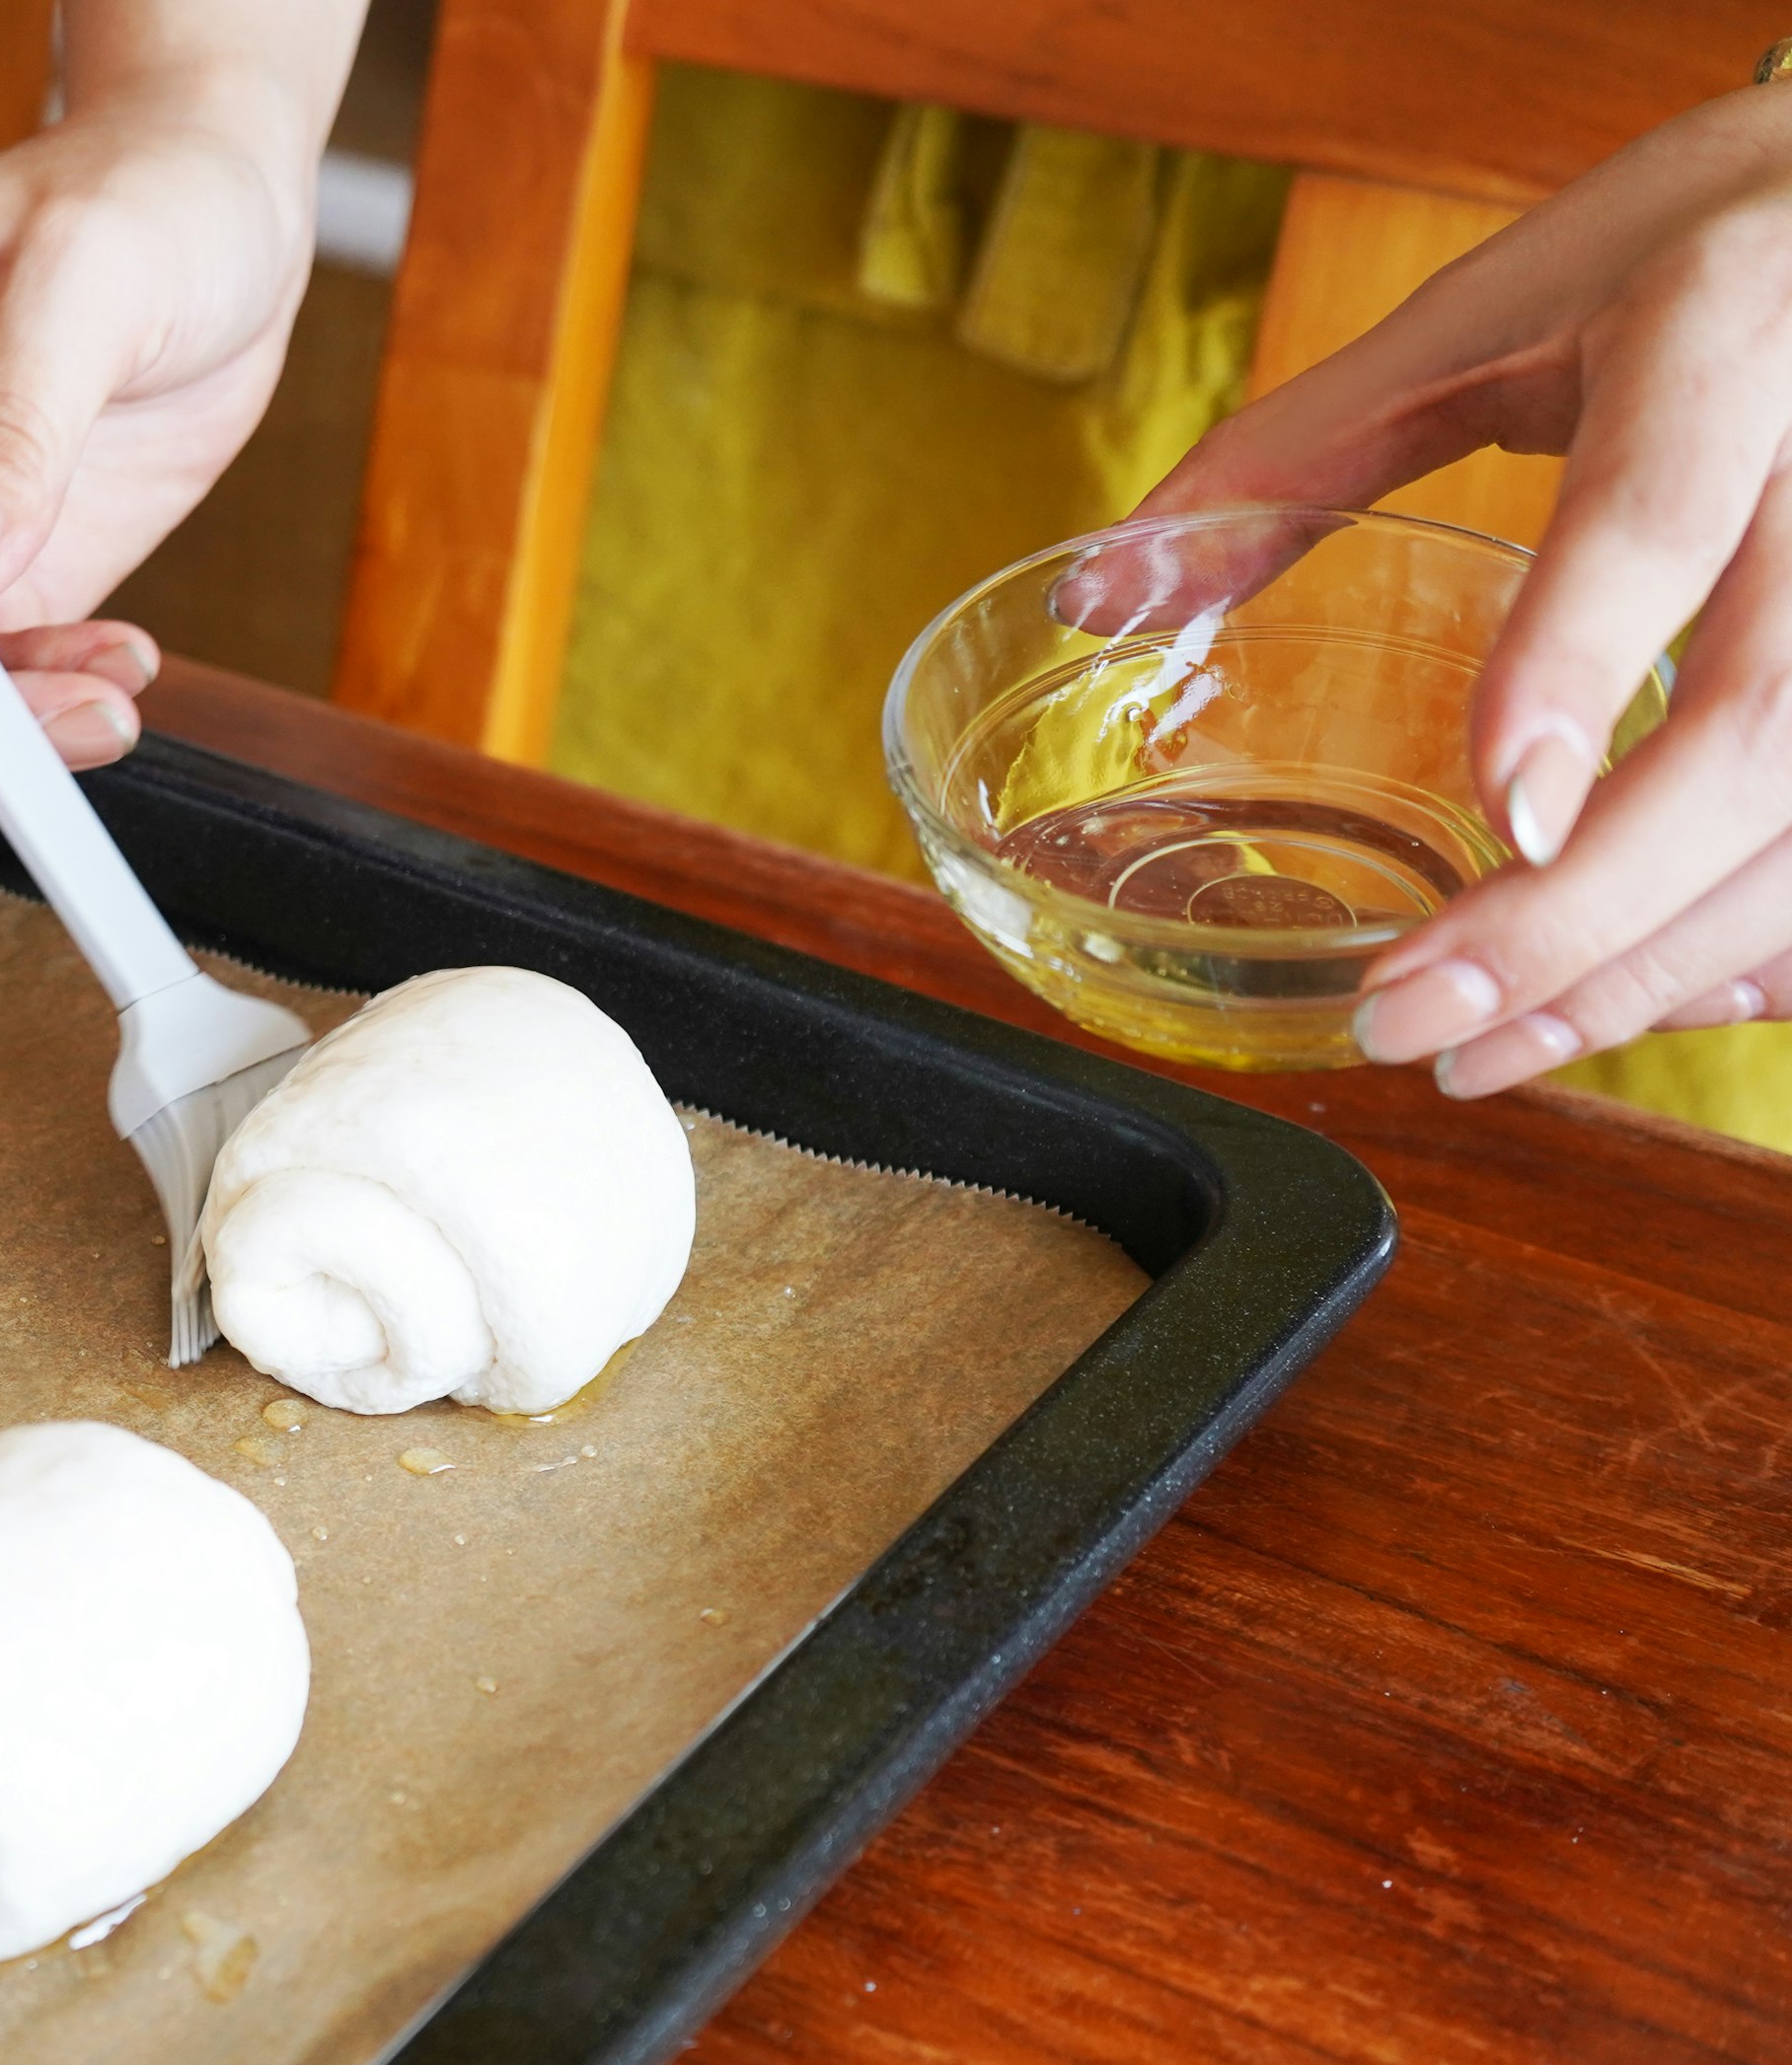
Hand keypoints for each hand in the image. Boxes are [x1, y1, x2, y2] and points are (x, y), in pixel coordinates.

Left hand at [1122, 84, 1791, 1092]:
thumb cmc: (1684, 257)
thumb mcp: (1484, 312)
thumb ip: (1294, 456)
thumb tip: (1100, 591)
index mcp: (1717, 338)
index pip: (1656, 517)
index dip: (1582, 670)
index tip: (1504, 814)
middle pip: (1764, 725)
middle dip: (1587, 911)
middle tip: (1418, 1016)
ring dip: (1658, 968)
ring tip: (1487, 1048)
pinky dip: (1766, 952)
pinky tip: (1646, 1003)